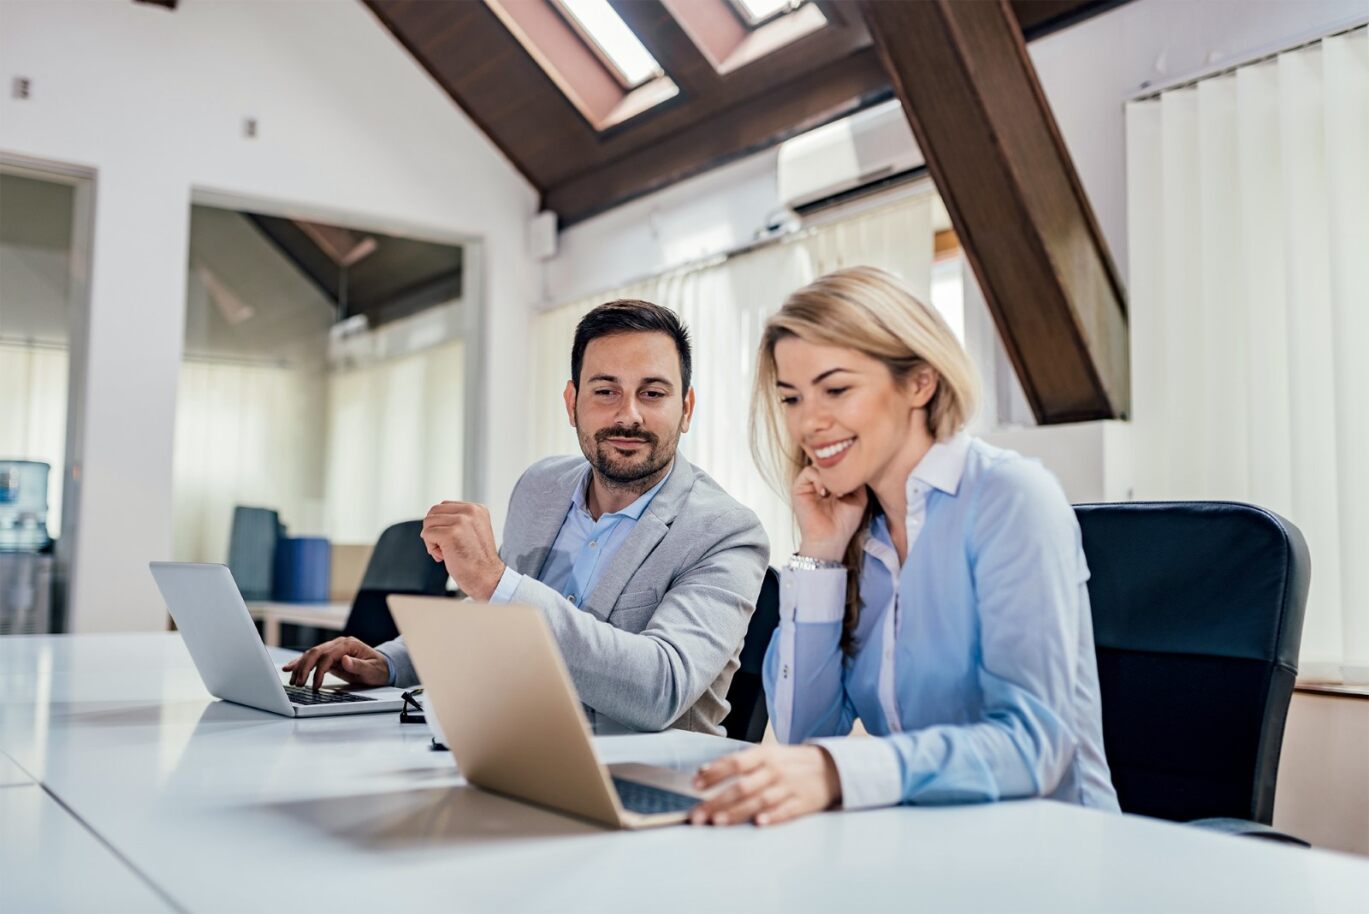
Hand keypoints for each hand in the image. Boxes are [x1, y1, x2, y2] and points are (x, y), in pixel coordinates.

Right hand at [282, 637, 389, 688]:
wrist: (382, 668)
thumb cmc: (379, 669)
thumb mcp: (372, 670)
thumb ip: (358, 665)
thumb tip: (345, 660)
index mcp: (349, 644)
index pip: (328, 655)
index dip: (319, 670)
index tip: (315, 685)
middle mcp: (339, 644)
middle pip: (316, 652)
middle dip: (305, 668)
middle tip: (298, 684)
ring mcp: (333, 649)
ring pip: (311, 655)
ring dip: (300, 666)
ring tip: (292, 680)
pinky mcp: (329, 657)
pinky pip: (312, 659)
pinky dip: (301, 664)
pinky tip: (290, 668)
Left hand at [420, 500, 505, 599]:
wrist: (487, 577)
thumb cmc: (477, 560)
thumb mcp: (473, 530)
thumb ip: (457, 519)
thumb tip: (431, 517)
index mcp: (477, 509)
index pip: (443, 506)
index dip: (441, 524)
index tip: (452, 540)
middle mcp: (470, 511)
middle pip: (433, 512)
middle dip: (434, 530)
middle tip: (446, 547)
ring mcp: (460, 521)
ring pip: (428, 522)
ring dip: (432, 540)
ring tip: (447, 552)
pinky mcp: (450, 534)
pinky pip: (426, 534)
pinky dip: (431, 548)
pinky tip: (444, 556)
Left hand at [689, 744, 841, 826]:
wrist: (830, 767)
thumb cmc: (790, 762)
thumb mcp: (766, 754)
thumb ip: (738, 762)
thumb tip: (704, 771)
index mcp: (764, 755)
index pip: (735, 762)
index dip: (714, 773)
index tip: (695, 785)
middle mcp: (775, 770)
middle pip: (742, 787)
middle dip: (717, 802)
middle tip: (698, 816)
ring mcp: (789, 787)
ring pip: (760, 801)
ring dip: (737, 812)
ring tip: (718, 822)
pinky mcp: (803, 803)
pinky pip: (785, 811)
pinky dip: (772, 817)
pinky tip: (758, 824)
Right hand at [792, 465, 867, 561]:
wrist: (831, 538)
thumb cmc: (844, 522)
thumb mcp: (859, 496)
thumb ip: (857, 479)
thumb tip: (853, 462)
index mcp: (833, 482)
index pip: (838, 463)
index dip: (847, 468)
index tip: (854, 483)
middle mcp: (820, 481)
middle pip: (828, 461)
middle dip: (838, 471)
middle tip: (845, 487)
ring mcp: (809, 484)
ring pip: (818, 464)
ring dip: (829, 477)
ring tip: (836, 493)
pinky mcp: (799, 488)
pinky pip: (808, 472)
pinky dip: (818, 479)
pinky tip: (823, 493)